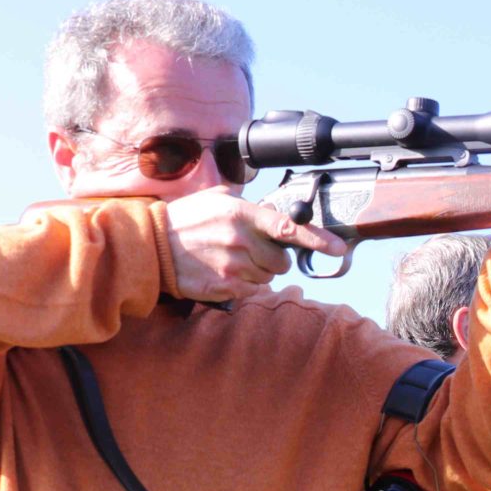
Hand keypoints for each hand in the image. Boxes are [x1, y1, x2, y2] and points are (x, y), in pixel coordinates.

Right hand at [164, 187, 346, 301]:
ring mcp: (233, 265)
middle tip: (247, 250)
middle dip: (272, 258)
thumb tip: (276, 212)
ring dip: (255, 272)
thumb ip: (249, 207)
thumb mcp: (216, 200)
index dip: (317, 239)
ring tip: (227, 258)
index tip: (339, 248)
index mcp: (241, 213)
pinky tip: (220, 271)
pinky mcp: (225, 286)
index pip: (288, 227)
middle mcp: (240, 239)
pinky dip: (241, 284)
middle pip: (282, 261)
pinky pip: (250, 290)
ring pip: (267, 277)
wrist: (151, 247)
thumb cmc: (186, 220)